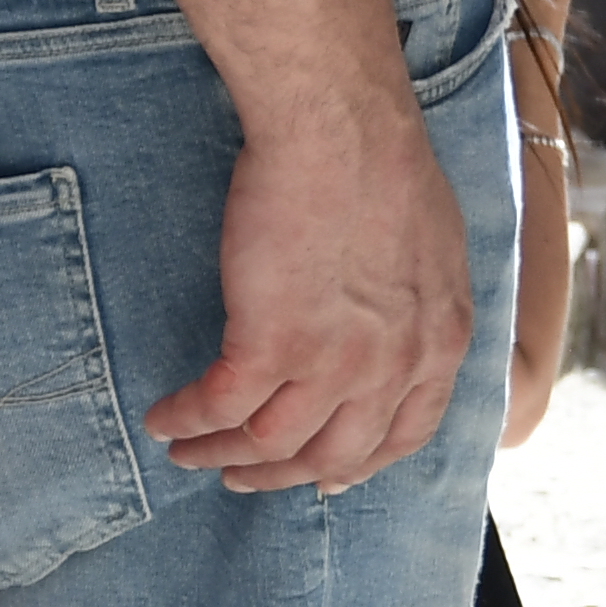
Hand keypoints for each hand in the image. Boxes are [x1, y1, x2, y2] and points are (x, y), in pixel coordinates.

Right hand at [150, 94, 471, 493]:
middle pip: (334, 453)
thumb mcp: (437, 253)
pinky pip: (220, 406)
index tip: (325, 476)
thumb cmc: (385, 166)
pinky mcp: (271, 343)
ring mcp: (335, 362)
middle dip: (281, 475)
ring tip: (188, 452)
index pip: (404, 434)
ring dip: (221, 454)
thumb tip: (396, 328)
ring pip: (271, 442)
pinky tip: (164, 418)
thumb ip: (419, 307)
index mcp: (441, 345)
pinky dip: (186, 419)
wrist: (344, 129)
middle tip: (241, 477)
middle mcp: (395, 367)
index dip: (359, 463)